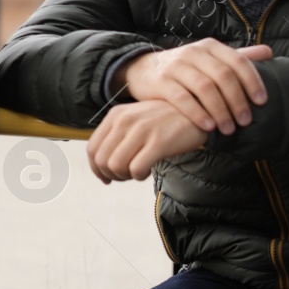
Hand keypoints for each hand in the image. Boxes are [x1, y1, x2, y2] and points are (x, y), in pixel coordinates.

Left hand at [87, 100, 205, 183]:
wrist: (197, 110)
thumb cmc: (164, 119)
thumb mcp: (135, 118)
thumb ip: (117, 135)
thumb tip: (101, 164)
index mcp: (116, 115)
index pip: (92, 149)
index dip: (96, 169)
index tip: (106, 178)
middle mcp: (125, 121)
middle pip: (102, 161)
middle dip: (110, 175)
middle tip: (125, 176)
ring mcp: (141, 131)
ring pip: (116, 166)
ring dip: (124, 176)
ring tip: (137, 172)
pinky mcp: (158, 142)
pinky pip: (136, 169)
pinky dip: (139, 176)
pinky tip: (147, 171)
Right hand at [118, 39, 271, 135]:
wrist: (142, 70)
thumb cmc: (185, 69)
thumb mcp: (209, 59)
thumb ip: (237, 58)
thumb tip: (268, 52)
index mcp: (210, 47)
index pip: (237, 61)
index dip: (252, 81)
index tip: (262, 102)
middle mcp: (193, 53)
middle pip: (223, 76)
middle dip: (238, 101)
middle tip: (246, 121)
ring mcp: (175, 66)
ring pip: (204, 88)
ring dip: (220, 111)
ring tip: (229, 129)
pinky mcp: (160, 82)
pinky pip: (182, 99)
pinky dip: (198, 114)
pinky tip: (208, 127)